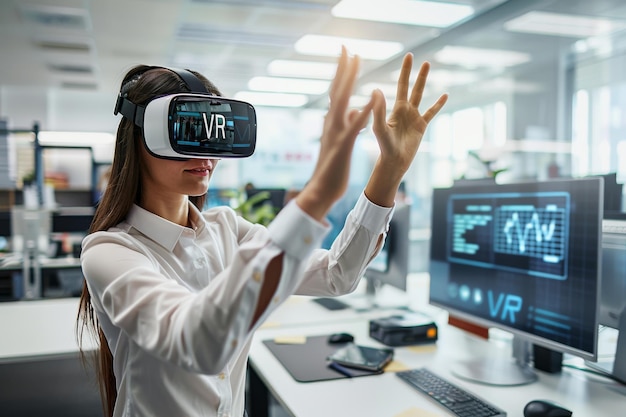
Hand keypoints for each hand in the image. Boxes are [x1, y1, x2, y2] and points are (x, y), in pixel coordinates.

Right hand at [296, 46, 374, 220]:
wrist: (321, 190)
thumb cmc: (332, 168)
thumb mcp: (340, 140)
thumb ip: (346, 122)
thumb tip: (352, 108)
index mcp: (332, 122)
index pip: (337, 92)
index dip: (342, 72)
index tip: (348, 54)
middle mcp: (331, 123)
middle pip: (337, 90)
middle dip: (343, 68)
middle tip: (347, 47)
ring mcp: (336, 133)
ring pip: (342, 101)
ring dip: (349, 80)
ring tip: (355, 61)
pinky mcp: (343, 145)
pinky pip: (354, 126)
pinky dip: (362, 111)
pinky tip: (371, 99)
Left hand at [365, 53, 447, 206]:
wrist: (394, 163)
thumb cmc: (385, 147)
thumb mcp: (380, 128)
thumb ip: (378, 110)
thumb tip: (376, 90)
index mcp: (395, 108)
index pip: (400, 85)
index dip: (405, 71)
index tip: (408, 56)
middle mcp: (404, 110)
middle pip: (409, 86)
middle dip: (412, 72)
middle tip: (413, 56)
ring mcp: (413, 118)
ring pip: (420, 95)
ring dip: (423, 81)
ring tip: (428, 66)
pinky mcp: (421, 127)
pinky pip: (431, 113)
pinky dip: (438, 104)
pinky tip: (445, 94)